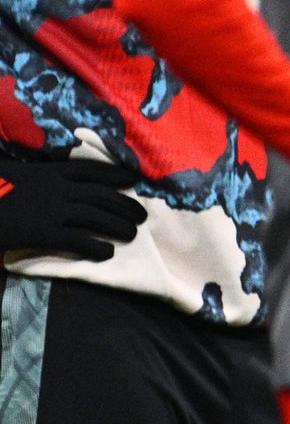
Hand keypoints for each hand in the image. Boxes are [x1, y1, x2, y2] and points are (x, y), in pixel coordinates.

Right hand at [0, 158, 145, 260]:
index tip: (134, 179)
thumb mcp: (15, 175)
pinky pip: (78, 240)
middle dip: (124, 204)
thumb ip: (35, 178)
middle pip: (101, 194)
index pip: (90, 170)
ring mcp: (51, 210)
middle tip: (142, 214)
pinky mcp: (43, 233)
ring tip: (132, 234)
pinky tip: (107, 253)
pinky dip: (96, 247)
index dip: (115, 173)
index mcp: (48, 172)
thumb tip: (49, 181)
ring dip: (118, 225)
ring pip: (96, 216)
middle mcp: (55, 188)